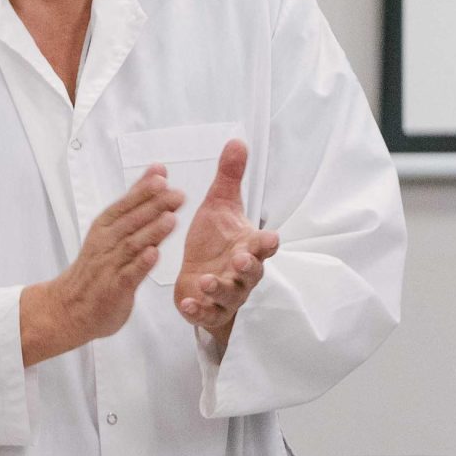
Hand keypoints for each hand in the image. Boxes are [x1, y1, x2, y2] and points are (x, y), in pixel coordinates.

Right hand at [19, 168, 182, 365]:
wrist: (68, 307)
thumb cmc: (95, 267)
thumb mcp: (111, 230)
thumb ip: (136, 204)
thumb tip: (157, 174)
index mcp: (104, 228)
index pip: (124, 205)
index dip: (142, 190)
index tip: (160, 177)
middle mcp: (105, 244)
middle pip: (130, 221)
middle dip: (153, 207)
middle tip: (175, 194)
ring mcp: (109, 266)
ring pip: (131, 245)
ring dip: (151, 232)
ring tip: (170, 218)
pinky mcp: (115, 289)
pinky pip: (129, 275)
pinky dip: (141, 264)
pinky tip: (153, 254)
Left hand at [173, 140, 280, 346]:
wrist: (198, 277)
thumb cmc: (214, 242)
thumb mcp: (219, 205)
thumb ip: (229, 177)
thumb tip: (236, 141)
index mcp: (248, 246)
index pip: (264, 246)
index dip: (267, 243)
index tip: (268, 238)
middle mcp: (242, 273)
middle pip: (252, 272)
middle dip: (247, 267)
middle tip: (239, 260)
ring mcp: (226, 293)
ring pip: (230, 294)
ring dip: (220, 288)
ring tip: (206, 280)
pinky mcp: (208, 309)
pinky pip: (207, 313)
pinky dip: (198, 310)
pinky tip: (187, 303)